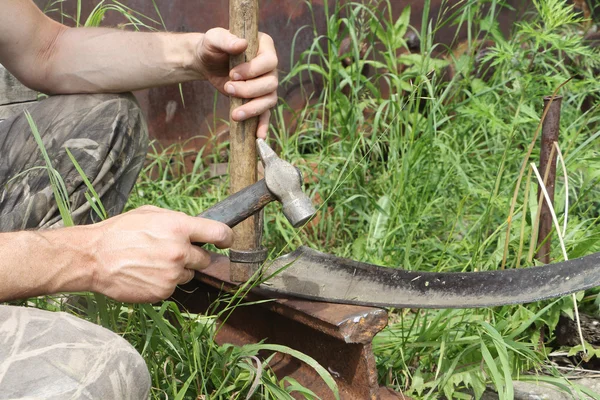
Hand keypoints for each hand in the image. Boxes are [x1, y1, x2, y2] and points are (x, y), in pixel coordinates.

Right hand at [88, 205, 232, 302]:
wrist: (93, 258)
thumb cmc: (119, 232)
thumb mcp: (150, 214)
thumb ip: (177, 221)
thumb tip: (195, 227)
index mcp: (179, 227)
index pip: (219, 233)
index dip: (226, 238)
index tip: (225, 241)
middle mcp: (180, 252)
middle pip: (205, 258)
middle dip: (194, 256)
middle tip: (173, 252)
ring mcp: (173, 274)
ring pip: (189, 274)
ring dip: (178, 270)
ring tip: (153, 262)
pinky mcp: (163, 292)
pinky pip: (173, 287)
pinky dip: (164, 282)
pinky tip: (146, 274)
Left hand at [195, 28, 277, 138]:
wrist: (206, 62)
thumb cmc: (211, 47)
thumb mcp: (214, 38)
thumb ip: (226, 39)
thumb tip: (242, 45)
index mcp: (264, 47)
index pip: (269, 61)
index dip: (253, 70)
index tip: (232, 73)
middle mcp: (270, 67)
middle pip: (271, 83)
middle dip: (249, 90)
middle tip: (228, 88)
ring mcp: (266, 85)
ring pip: (269, 100)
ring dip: (253, 108)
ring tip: (234, 114)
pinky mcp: (258, 99)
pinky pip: (266, 114)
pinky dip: (263, 125)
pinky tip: (258, 137)